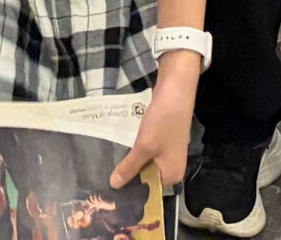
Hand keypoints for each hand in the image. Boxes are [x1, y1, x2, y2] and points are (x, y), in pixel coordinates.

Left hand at [109, 56, 198, 188]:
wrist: (176, 90)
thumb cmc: (162, 122)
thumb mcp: (144, 147)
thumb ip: (129, 167)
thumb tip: (114, 186)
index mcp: (172, 175)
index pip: (148, 191)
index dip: (130, 189)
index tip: (109, 187)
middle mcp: (172, 168)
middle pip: (147, 178)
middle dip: (129, 174)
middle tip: (104, 175)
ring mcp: (168, 153)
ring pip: (145, 164)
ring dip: (131, 161)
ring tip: (109, 164)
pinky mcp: (163, 140)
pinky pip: (147, 153)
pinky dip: (136, 151)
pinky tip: (121, 149)